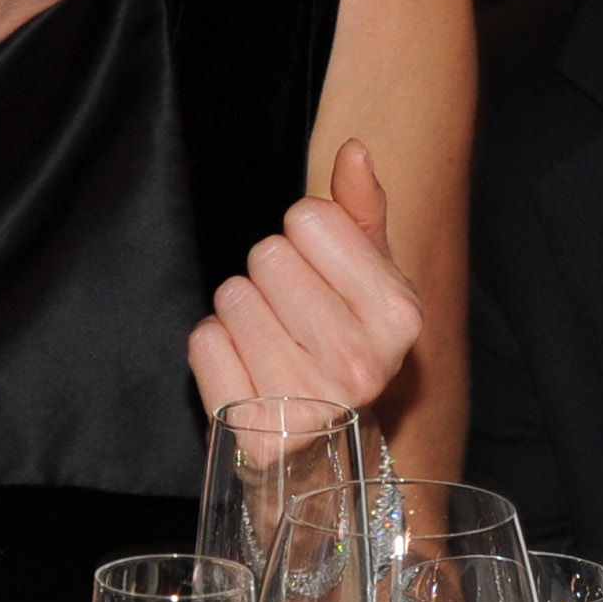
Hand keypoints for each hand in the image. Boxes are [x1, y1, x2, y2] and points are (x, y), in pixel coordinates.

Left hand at [188, 141, 423, 420]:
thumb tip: (354, 151)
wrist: (327, 450)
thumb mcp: (369, 276)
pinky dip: (214, 348)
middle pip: (267, 256)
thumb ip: (360, 209)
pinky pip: (203, 342)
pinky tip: (246, 370)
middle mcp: (361, 364)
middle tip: (290, 314)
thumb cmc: (345, 342)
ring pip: (232, 297)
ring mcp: (309, 404)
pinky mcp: (257, 432)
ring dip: (241, 311)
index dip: (303, 236)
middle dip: (269, 275)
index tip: (319, 273)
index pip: (308, 218)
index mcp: (399, 315)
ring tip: (269, 342)